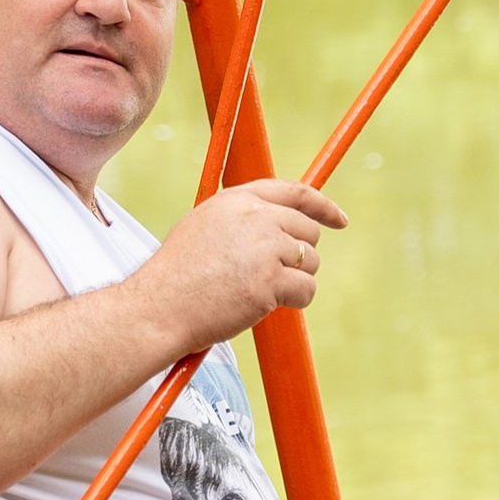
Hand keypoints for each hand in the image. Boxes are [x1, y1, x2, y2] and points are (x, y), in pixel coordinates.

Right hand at [143, 177, 346, 352]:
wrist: (159, 307)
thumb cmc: (177, 276)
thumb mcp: (204, 227)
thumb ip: (242, 219)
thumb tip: (280, 226)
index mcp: (238, 200)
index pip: (294, 192)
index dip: (322, 206)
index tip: (339, 220)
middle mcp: (255, 217)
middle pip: (307, 230)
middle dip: (299, 255)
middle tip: (272, 275)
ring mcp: (266, 247)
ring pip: (310, 261)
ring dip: (293, 280)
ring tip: (256, 291)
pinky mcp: (271, 280)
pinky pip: (306, 289)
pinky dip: (293, 301)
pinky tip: (263, 305)